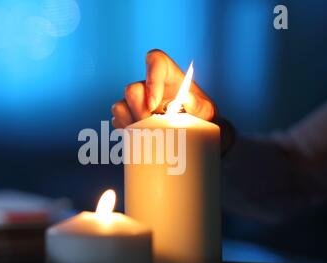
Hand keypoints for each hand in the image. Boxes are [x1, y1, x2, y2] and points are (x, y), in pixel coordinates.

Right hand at [111, 49, 234, 154]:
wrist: (197, 137)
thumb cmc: (203, 119)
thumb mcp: (209, 114)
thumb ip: (202, 106)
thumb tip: (187, 99)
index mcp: (169, 77)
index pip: (155, 60)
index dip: (151, 78)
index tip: (154, 104)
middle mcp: (149, 87)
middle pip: (132, 89)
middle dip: (139, 111)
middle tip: (152, 126)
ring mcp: (137, 102)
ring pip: (120, 106)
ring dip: (131, 123)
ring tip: (147, 135)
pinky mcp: (129, 117)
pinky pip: (117, 120)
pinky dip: (126, 130)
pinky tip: (140, 137)